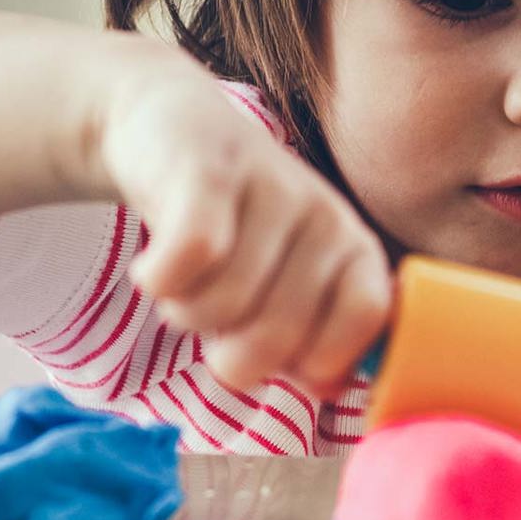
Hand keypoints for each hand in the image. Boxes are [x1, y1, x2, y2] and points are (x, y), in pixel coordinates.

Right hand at [91, 37, 391, 397]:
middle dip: (231, 354)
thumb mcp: (287, 283)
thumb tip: (329, 388)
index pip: (365, 322)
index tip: (282, 358)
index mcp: (355, 250)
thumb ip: (313, 341)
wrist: (169, 130)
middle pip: (280, 336)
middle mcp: (326, 216)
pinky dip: (158, 282)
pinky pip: (186, 262)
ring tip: (187, 284)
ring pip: (223, 306)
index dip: (315, 360)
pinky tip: (155, 267)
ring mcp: (271, 189)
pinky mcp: (208, 173)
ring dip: (186, 313)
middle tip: (217, 322)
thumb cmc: (237, 230)